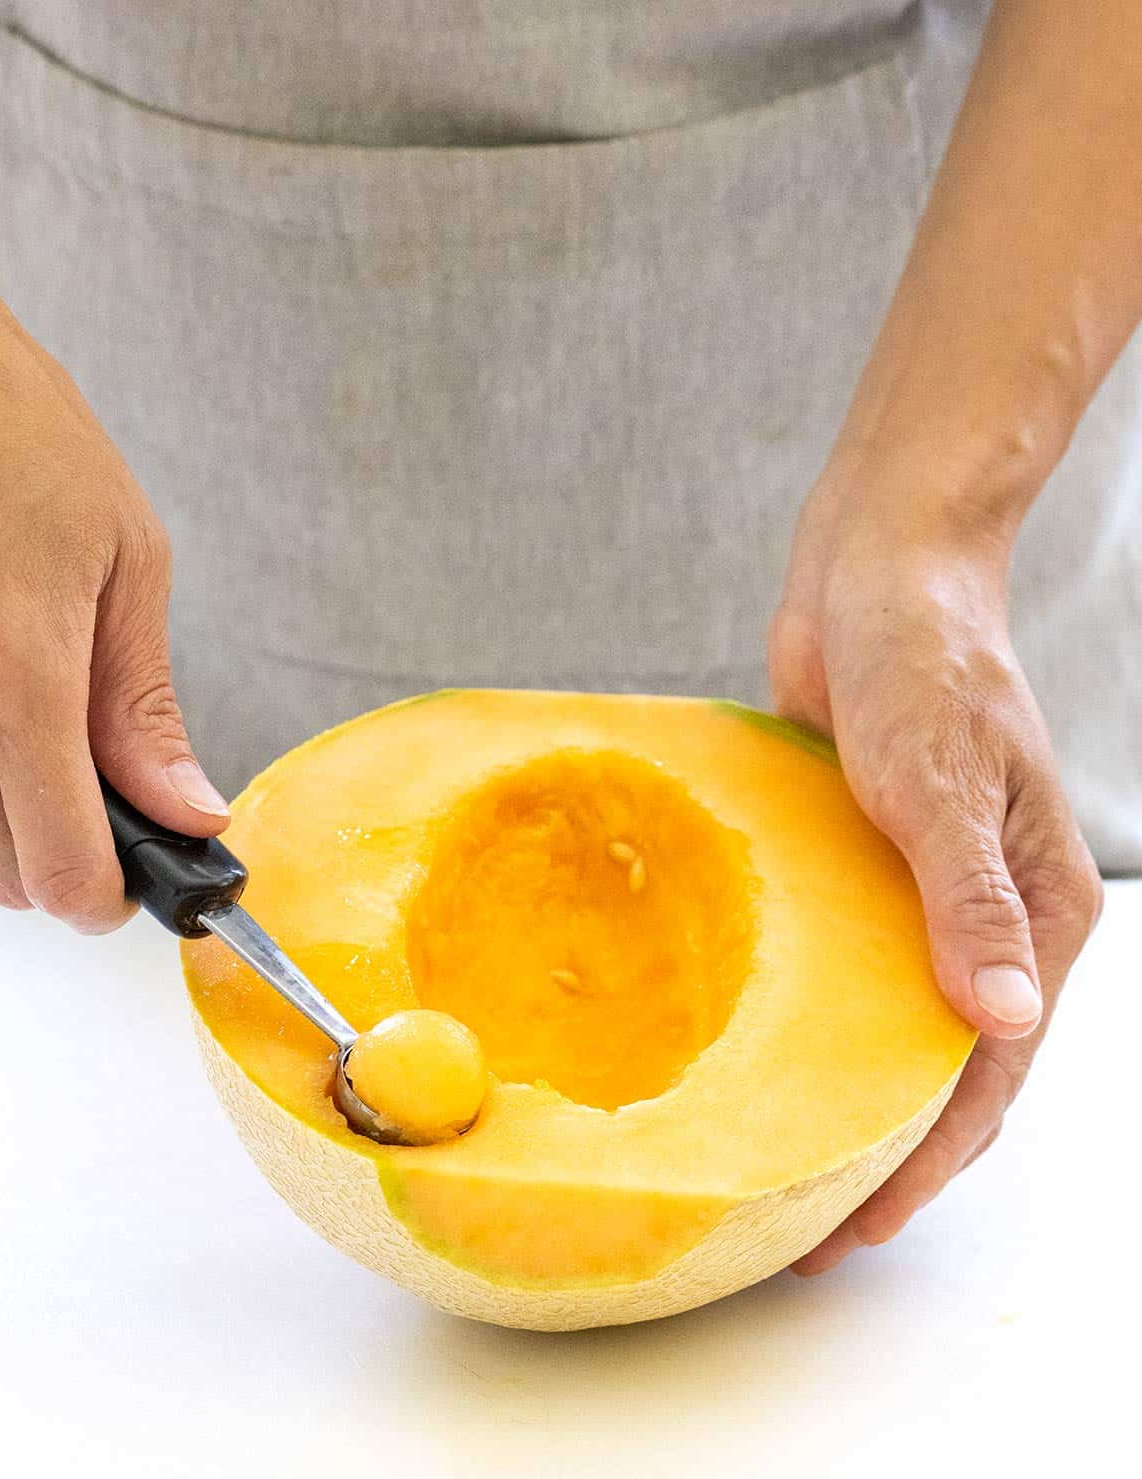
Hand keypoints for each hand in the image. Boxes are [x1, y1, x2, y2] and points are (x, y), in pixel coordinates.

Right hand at [0, 209, 227, 931]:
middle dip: (66, 859)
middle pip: (1, 874)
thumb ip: (144, 703)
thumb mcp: (127, 556)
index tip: (143, 874)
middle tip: (109, 789)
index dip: (110, 895)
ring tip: (45, 709)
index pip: (59, 868)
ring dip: (11, 812)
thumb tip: (186, 808)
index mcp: (17, 673)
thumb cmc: (18, 432)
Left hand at [768, 471, 1103, 1274]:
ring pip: (890, 1021)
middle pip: (942, 1066)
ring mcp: (924, 891)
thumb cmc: (925, 658)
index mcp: (1040, 911)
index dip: (927, 1159)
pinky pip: (843, 959)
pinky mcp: (865, 862)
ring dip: (844, 1091)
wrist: (877, 570)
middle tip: (800, 1226)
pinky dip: (812, 1014)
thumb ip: (969, 902)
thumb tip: (1006, 1021)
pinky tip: (756, 1052)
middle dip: (883, 1151)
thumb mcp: (941, 780)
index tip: (858, 1225)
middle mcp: (989, 916)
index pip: (989, 1070)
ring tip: (776, 1160)